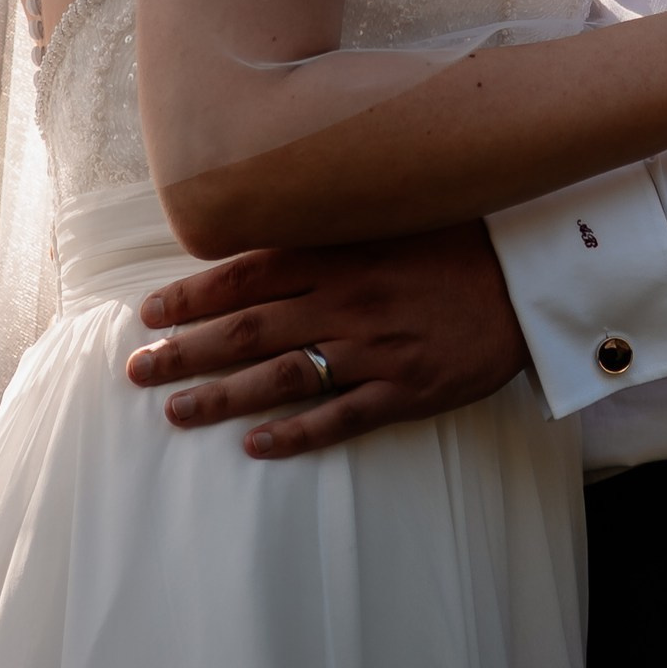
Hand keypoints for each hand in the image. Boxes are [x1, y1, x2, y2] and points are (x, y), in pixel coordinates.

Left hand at [125, 220, 526, 458]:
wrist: (529, 278)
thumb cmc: (453, 243)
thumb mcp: (385, 221)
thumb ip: (325, 236)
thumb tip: (256, 247)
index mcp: (339, 254)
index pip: (247, 274)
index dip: (192, 296)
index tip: (148, 313)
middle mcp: (347, 302)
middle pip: (249, 329)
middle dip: (187, 351)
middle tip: (137, 371)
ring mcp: (376, 350)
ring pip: (283, 377)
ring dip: (223, 396)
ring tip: (175, 412)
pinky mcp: (407, 391)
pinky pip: (341, 417)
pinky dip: (296, 433)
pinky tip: (255, 446)